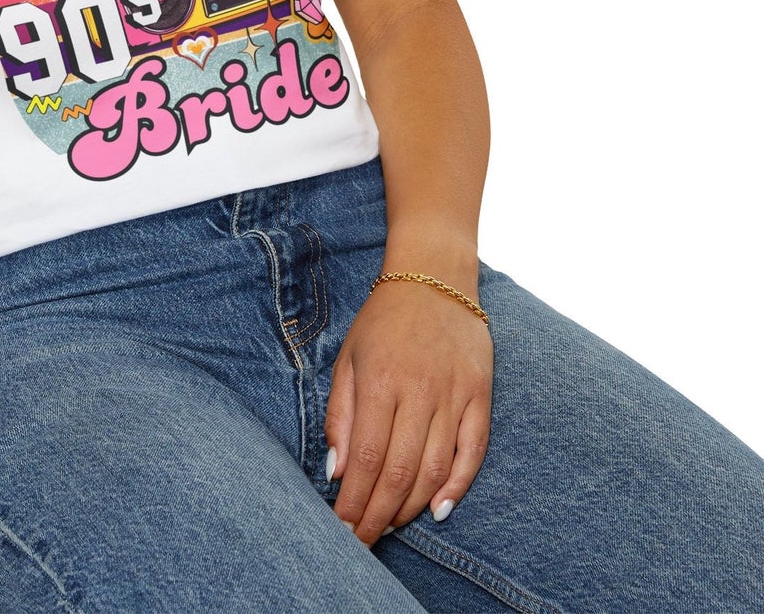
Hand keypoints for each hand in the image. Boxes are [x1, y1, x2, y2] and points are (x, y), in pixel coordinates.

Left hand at [324, 278, 492, 543]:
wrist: (434, 277)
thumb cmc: (383, 321)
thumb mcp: (349, 358)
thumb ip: (340, 414)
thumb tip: (337, 471)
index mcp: (380, 381)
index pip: (367, 457)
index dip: (355, 500)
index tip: (343, 528)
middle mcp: (419, 391)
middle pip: (400, 471)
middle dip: (379, 514)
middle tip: (364, 541)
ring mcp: (454, 394)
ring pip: (435, 469)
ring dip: (412, 506)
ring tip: (391, 526)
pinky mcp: (481, 395)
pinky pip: (473, 451)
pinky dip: (458, 485)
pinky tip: (438, 509)